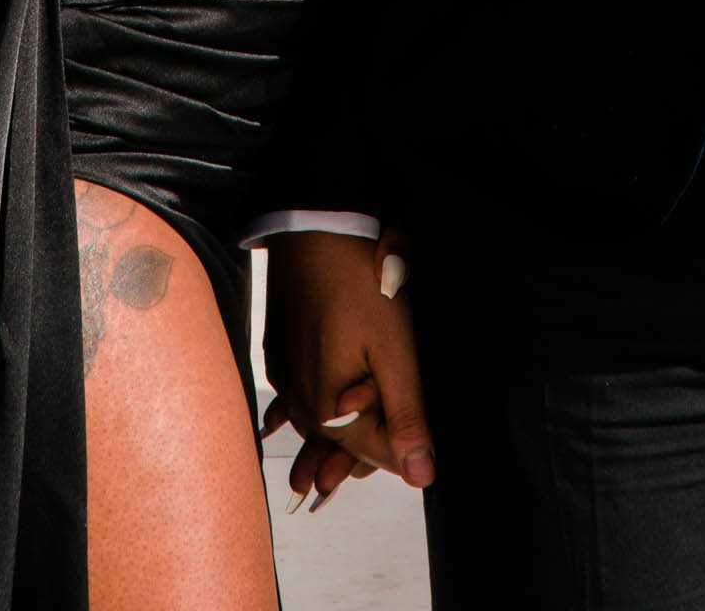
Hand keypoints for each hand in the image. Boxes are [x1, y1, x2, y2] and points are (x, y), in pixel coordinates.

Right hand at [264, 227, 435, 494]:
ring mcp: (287, 379)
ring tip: (336, 465)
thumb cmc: (355, 284)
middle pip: (343, 441)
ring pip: (321, 420)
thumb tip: (421, 474)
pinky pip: (300, 396)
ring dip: (338, 434)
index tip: (424, 447)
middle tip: (382, 458)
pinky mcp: (281, 355)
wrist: (312, 230)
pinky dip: (313, 406)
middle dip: (365, 449)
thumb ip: (407, 416)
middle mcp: (301, 404)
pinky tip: (306, 418)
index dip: (402, 452)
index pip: (374, 456)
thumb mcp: (395, 351)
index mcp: (328, 412)